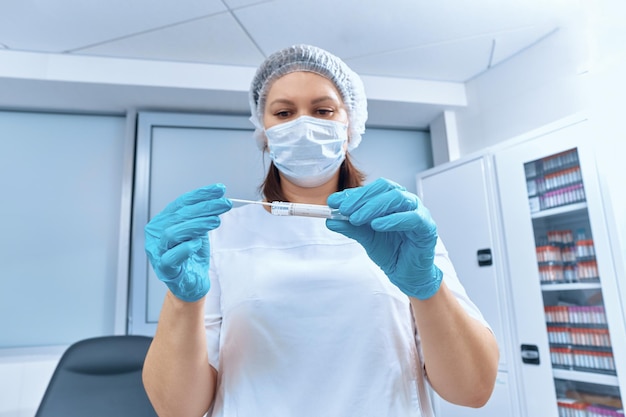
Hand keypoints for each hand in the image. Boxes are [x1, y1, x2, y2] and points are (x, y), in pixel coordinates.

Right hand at [144, 184, 231, 301]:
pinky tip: (197, 243)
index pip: (181, 203)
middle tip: (223, 204)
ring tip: (216, 221)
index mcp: (163, 222)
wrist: (191, 284)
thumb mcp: (198, 231)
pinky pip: (171, 257)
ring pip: (172, 233)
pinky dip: (185, 248)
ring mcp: (157, 252)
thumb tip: (218, 197)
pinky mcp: (164, 269)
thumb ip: (202, 216)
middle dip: (204, 207)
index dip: (201, 195)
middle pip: (179, 216)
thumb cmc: (192, 256)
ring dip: (196, 225)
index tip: (219, 189)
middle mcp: (156, 235)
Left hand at [326, 178, 441, 299]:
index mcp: (392, 200)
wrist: (406, 274)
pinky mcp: (427, 227)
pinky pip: (412, 218)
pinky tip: (377, 225)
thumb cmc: (391, 252)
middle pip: (385, 189)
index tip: (333, 202)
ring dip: (374, 207)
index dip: (353, 194)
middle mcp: (406, 202)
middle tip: (344, 209)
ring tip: (356, 219)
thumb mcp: (366, 238)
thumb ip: (351, 227)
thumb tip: (330, 220)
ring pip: (398, 198)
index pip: (373, 189)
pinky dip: (393, 219)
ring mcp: (418, 212)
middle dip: (362, 198)